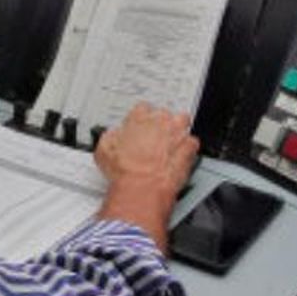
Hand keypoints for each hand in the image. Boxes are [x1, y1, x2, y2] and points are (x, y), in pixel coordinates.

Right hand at [93, 103, 198, 251]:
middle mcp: (160, 121)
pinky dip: (188, 149)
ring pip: (183, 121)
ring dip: (178, 130)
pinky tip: (181, 156)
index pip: (143, 108)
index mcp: (139, 118)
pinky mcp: (189, 148)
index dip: (142, 119)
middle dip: (161, 123)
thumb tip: (113, 136)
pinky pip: (192, 143)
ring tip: (172, 142)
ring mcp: (177, 133)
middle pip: (165, 113)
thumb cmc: (125, 171)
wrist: (142, 187)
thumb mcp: (104, 150)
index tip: (140, 127)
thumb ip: (111, 136)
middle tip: (155, 137)